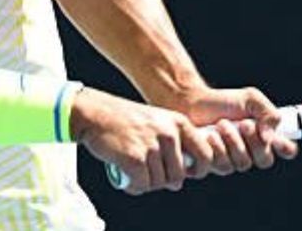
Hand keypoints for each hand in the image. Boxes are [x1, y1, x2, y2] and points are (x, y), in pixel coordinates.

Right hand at [70, 87, 213, 194]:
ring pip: (159, 183)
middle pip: (179, 176)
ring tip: (135, 173)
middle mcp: (169, 134)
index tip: (184, 173)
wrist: (95, 113)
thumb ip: (174, 144)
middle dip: (164, 181)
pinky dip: (134, 187)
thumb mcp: (158, 121)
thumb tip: (180, 180)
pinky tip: (127, 179)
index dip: (198, 170)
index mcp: (179, 123)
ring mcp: (152, 146)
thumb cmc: (126, 120)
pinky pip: (142, 185)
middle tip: (149, 173)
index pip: (205, 155)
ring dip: (146, 184)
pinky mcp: (135, 158)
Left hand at [170, 86, 299, 175]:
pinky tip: (210, 136)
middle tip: (243, 124)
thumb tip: (271, 138)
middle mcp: (251, 152)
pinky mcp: (213, 166)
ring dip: (233, 142)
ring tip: (221, 124)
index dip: (286, 148)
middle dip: (254, 142)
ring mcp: (232, 161)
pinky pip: (222, 167)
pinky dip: (217, 149)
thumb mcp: (250, 99)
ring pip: (243, 164)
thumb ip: (268, 112)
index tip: (278, 138)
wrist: (192, 103)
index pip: (286, 150)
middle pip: (265, 160)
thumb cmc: (222, 101)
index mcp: (264, 136)